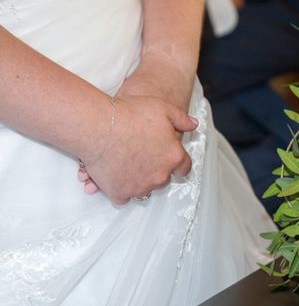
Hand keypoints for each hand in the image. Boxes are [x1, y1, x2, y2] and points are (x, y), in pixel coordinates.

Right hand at [78, 54, 197, 196]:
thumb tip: (193, 125)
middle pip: (163, 178)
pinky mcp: (120, 193)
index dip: (179, 164)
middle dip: (156, 170)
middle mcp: (160, 176)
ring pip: (144, 188)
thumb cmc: (130, 114)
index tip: (171, 161)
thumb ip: (181, 119)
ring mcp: (140, 187)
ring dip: (138, 180)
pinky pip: (123, 197)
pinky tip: (114, 177)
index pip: (184, 167)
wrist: (97, 126)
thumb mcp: (163, 109)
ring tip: (126, 165)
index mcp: (174, 157)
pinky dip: (119, 189)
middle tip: (142, 157)